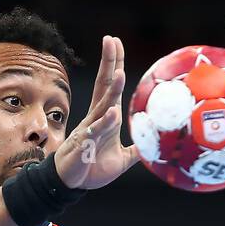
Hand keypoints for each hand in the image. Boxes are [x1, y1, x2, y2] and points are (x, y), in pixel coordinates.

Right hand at [54, 35, 139, 190]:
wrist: (71, 184)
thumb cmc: (91, 168)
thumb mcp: (121, 160)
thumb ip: (136, 151)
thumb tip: (153, 147)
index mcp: (105, 118)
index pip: (109, 87)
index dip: (114, 65)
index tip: (117, 43)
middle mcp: (96, 118)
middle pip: (103, 86)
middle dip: (109, 63)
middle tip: (111, 41)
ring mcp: (90, 130)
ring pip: (102, 106)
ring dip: (111, 90)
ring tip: (119, 73)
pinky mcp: (84, 145)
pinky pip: (95, 132)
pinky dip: (104, 123)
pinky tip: (112, 113)